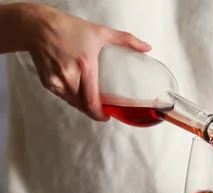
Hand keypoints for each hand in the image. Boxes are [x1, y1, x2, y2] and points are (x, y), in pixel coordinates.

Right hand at [20, 3, 150, 119]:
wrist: (37, 26)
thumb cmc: (69, 28)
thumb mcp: (100, 32)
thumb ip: (126, 40)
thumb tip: (147, 48)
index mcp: (85, 66)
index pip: (92, 101)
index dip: (100, 114)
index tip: (108, 117)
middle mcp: (69, 76)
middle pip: (83, 105)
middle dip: (93, 110)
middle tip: (102, 108)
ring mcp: (56, 80)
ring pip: (72, 102)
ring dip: (82, 104)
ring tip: (91, 99)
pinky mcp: (47, 82)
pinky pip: (62, 96)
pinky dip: (71, 96)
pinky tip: (76, 90)